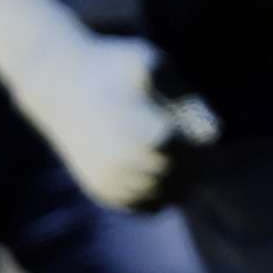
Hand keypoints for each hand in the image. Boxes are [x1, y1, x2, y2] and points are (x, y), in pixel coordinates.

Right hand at [0, 0, 218, 210]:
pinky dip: (160, 193)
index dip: (204, 143)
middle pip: (186, 177)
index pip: (197, 155)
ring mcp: (112, 182)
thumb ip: (188, 96)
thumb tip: (215, 134)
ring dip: (179, 179)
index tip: (195, 125)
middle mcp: (127, 165)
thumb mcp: (153, 64)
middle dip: (195, 161)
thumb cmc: (111, 68)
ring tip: (166, 149)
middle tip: (184, 137)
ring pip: (169, 197)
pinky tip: (154, 166)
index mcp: (145, 133)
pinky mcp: (102, 191)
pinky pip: (147, 207)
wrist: (57, 84)